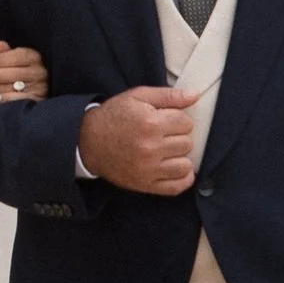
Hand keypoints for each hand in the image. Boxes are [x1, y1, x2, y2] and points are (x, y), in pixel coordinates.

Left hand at [0, 41, 50, 102]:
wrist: (46, 88)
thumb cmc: (26, 70)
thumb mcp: (17, 57)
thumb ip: (3, 51)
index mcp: (32, 56)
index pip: (5, 57)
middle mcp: (37, 71)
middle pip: (2, 74)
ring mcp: (38, 87)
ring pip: (5, 88)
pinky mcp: (37, 101)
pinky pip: (14, 101)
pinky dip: (3, 99)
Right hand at [76, 84, 198, 196]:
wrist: (88, 141)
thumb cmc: (114, 116)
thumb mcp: (138, 97)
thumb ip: (169, 95)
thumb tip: (195, 95)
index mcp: (150, 123)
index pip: (186, 122)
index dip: (178, 119)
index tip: (167, 119)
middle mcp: (151, 147)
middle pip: (186, 143)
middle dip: (178, 136)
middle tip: (163, 134)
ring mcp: (148, 169)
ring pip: (185, 165)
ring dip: (180, 157)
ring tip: (167, 150)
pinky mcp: (146, 184)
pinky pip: (176, 187)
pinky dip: (182, 179)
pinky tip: (175, 168)